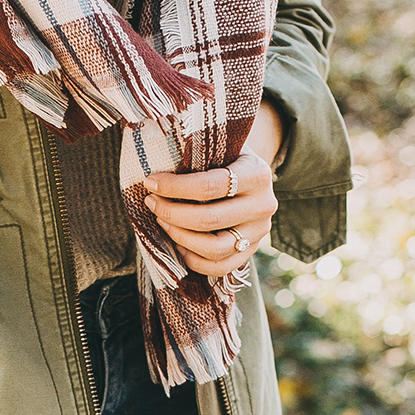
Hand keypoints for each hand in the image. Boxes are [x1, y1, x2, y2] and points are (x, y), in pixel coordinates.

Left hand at [143, 103, 283, 279]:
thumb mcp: (220, 147)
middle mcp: (263, 205)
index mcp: (257, 174)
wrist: (253, 177)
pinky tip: (178, 244)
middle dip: (172, 212)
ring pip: (215, 248)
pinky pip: (221, 267)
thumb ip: (197, 152)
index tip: (150, 182)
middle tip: (151, 203)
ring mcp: (260, 232)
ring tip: (162, 222)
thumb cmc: (227, 158)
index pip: (210, 185)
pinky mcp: (252, 251)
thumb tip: (151, 154)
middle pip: (210, 219)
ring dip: (180, 237)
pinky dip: (194, 259)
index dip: (175, 187)